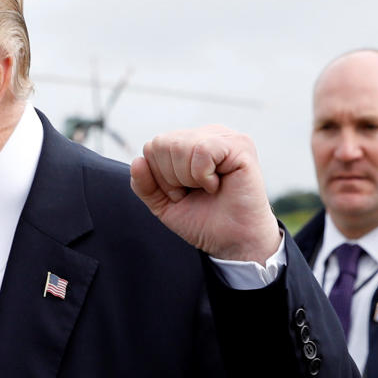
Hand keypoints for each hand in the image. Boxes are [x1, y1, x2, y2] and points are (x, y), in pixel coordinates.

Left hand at [129, 125, 280, 264]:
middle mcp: (206, 135)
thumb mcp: (163, 204)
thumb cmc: (204, 220)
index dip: (160, 177)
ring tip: (207, 189)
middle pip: (161, 144)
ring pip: (178, 146)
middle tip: (194, 192)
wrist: (232, 242)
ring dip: (187, 178)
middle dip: (171, 178)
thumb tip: (137, 161)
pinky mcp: (240, 146)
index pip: (152, 147)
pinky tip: (217, 185)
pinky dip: (203, 176)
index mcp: (189, 143)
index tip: (182, 193)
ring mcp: (224, 137)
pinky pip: (201, 150)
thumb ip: (144, 184)